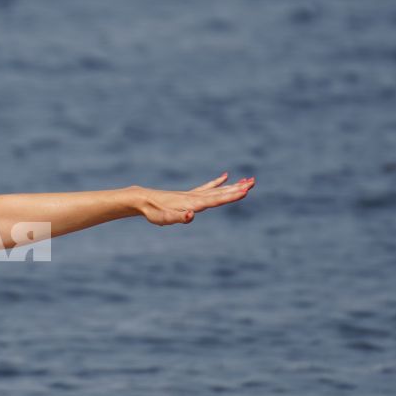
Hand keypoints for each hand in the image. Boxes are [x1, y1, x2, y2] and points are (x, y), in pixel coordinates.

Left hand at [134, 173, 254, 225]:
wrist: (141, 199)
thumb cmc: (152, 212)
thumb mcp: (163, 219)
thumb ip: (178, 218)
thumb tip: (192, 216)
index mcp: (192, 203)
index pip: (215, 199)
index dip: (230, 196)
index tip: (245, 191)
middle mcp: (195, 197)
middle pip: (220, 193)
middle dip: (237, 189)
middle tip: (253, 182)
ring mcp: (192, 195)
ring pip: (217, 190)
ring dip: (233, 186)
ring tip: (249, 180)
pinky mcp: (188, 195)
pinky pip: (206, 188)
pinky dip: (217, 182)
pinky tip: (226, 176)